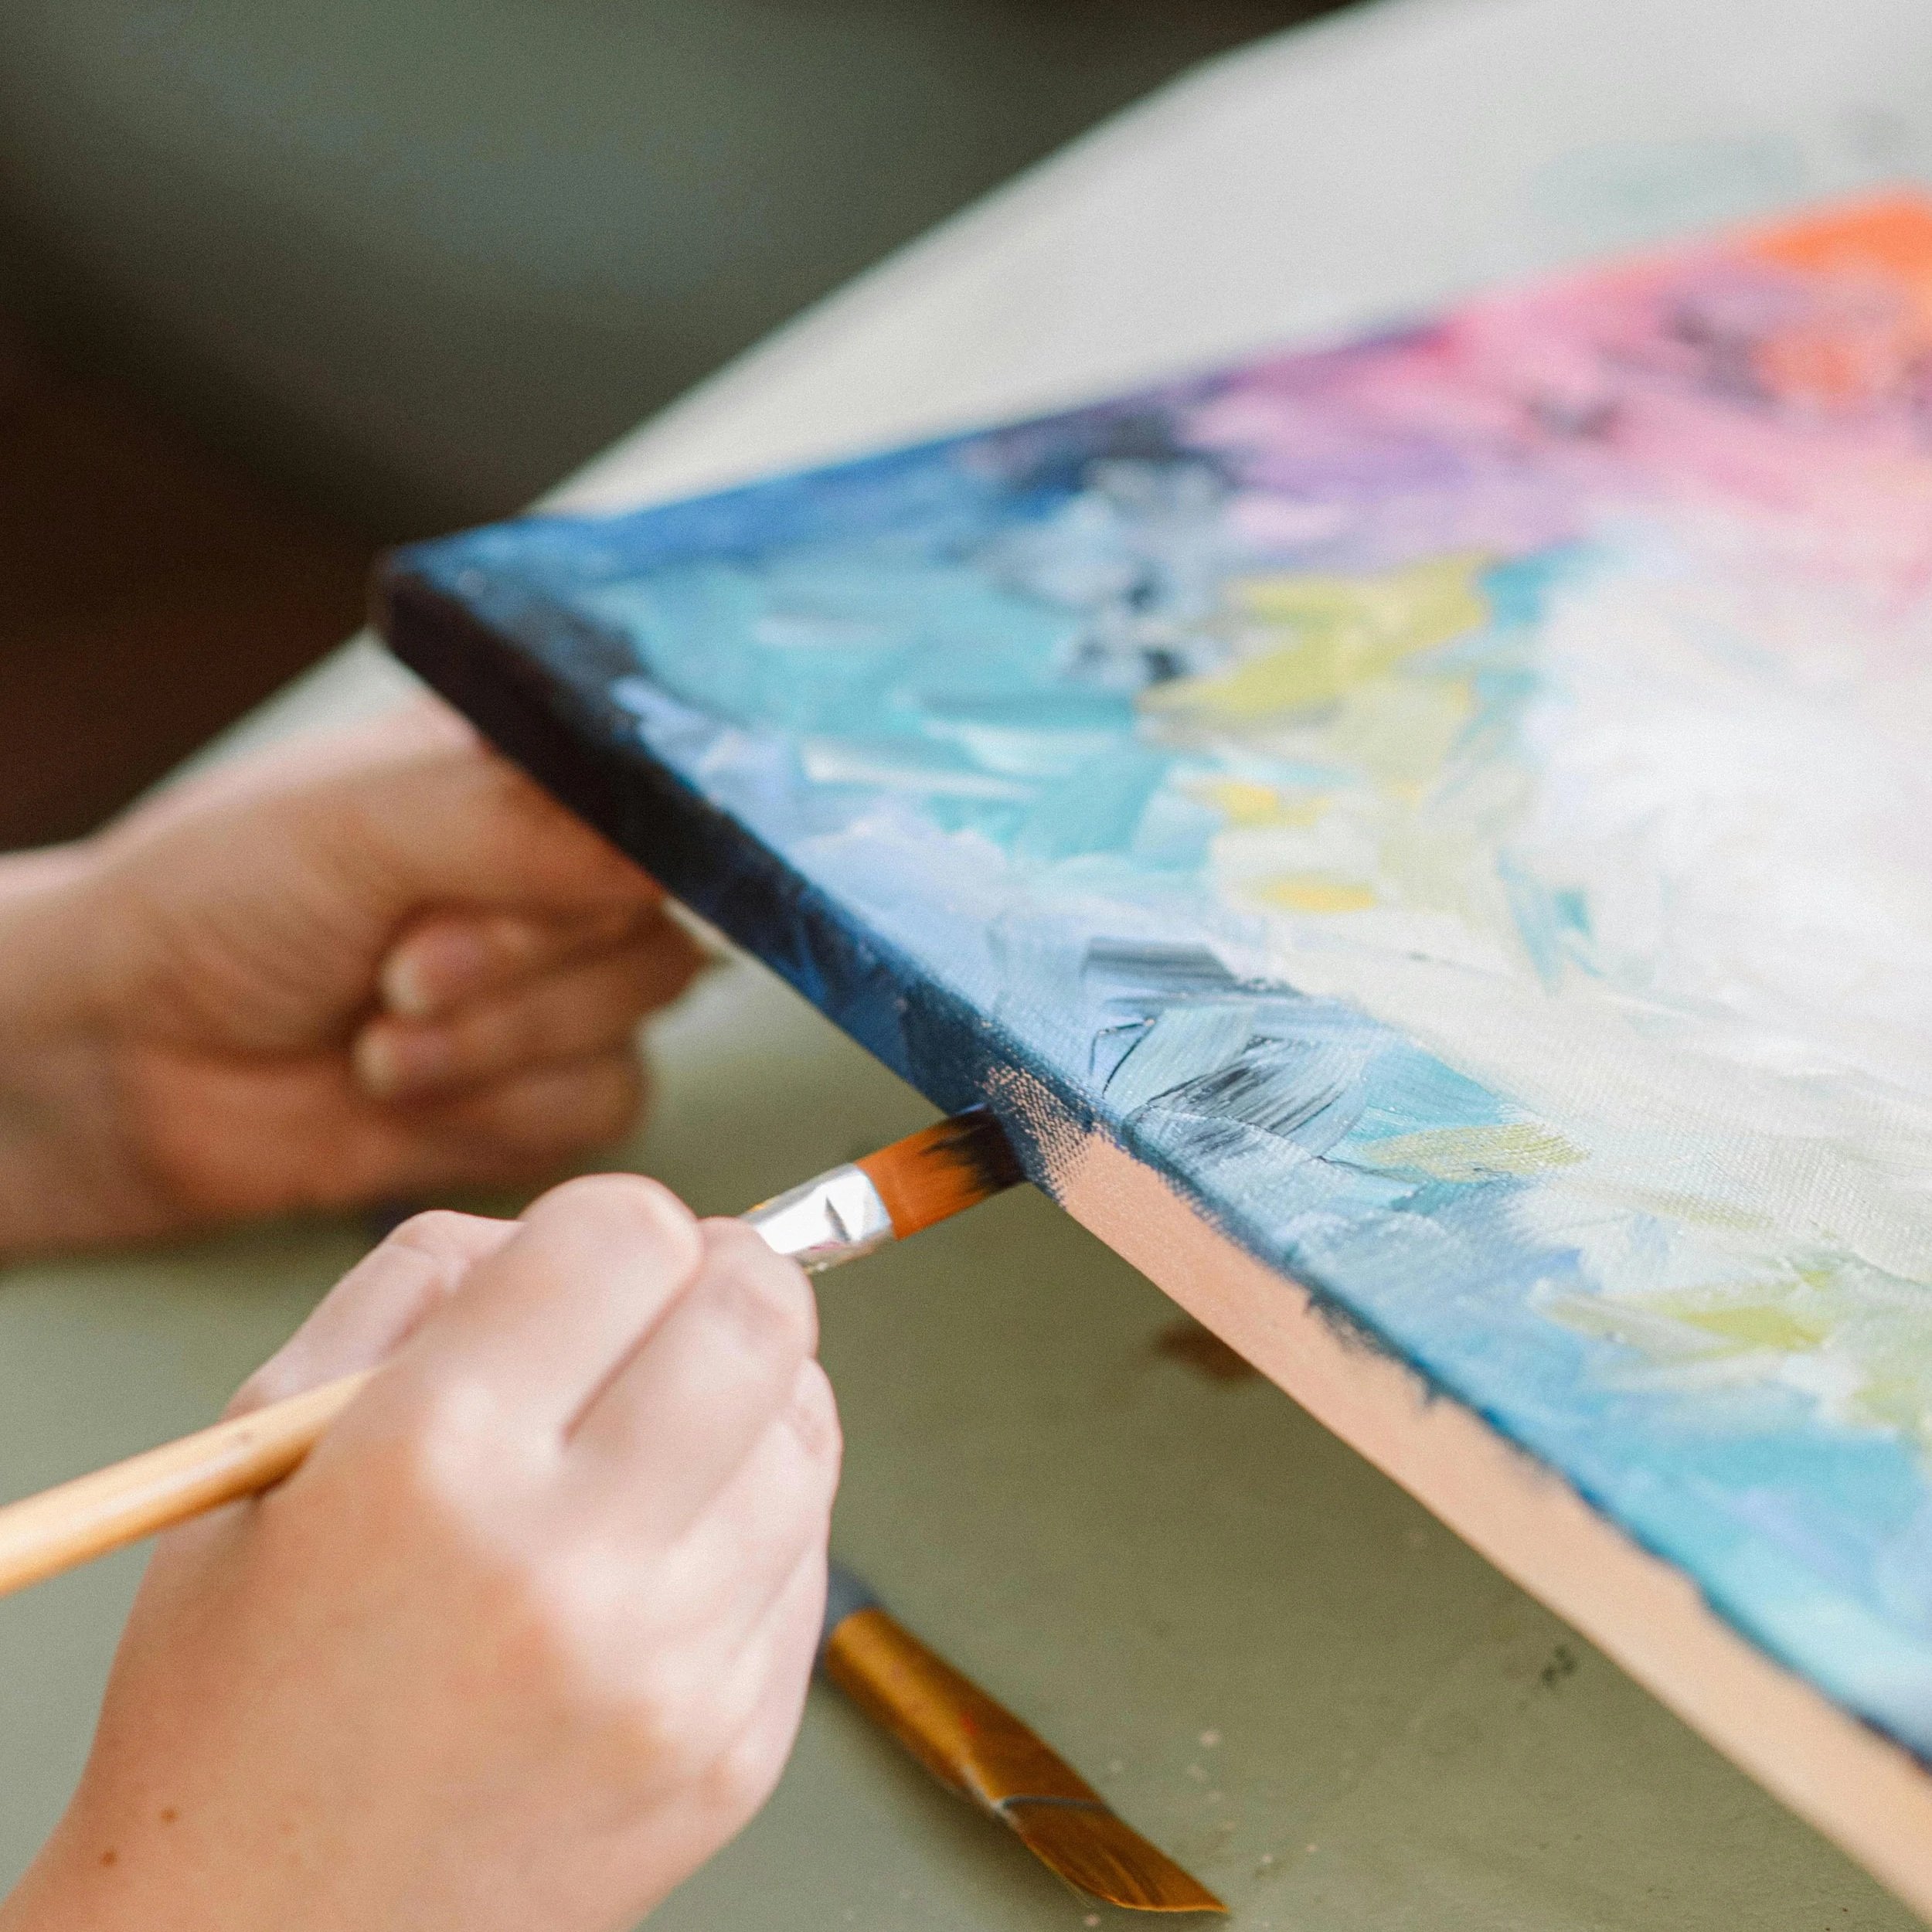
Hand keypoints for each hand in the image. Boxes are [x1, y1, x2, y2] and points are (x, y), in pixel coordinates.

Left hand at [0, 700, 703, 1251]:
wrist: (119, 1068)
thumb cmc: (211, 907)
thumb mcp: (360, 828)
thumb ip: (523, 824)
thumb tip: (669, 847)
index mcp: (526, 768)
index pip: (658, 796)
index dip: (622, 855)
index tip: (541, 890)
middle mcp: (559, 869)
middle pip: (657, 920)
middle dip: (521, 966)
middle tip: (401, 972)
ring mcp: (558, 981)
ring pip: (636, 1019)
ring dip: (496, 1045)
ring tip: (375, 1043)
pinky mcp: (544, 1086)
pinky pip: (605, 1102)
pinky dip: (502, 1111)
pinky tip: (406, 1096)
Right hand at [0, 1179, 838, 1931]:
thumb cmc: (242, 1692)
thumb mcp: (264, 1448)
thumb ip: (418, 1285)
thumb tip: (567, 1227)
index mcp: (432, 1460)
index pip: (629, 1234)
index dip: (619, 1218)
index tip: (595, 1251)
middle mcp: (572, 1565)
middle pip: (758, 1314)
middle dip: (726, 1272)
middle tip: (676, 1297)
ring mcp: (672, 1672)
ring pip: (809, 1428)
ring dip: (753, 1392)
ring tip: (665, 1428)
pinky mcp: (735, 1755)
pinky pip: (810, 1558)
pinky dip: (758, 1514)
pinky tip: (669, 1541)